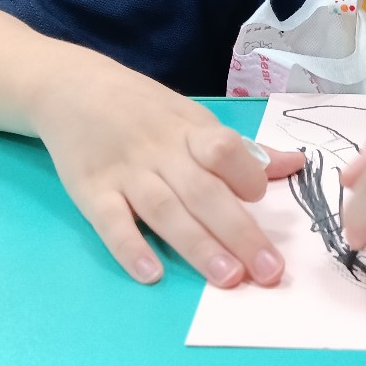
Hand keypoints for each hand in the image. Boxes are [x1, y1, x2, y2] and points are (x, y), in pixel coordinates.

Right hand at [36, 67, 303, 286]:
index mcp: (191, 130)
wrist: (70, 87)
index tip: (262, 199)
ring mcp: (124, 172)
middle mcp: (161, 151)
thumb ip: (240, 149)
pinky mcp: (90, 191)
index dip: (246, 173)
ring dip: (198, 246)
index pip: (224, 149)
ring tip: (228, 279)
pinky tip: (151, 274)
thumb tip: (295, 164)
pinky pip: (110, 221)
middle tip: (269, 271)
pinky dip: (130, 247)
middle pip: (204, 192)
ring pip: (165, 211)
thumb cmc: (143, 109)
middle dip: (240, 232)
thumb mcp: (193, 118)